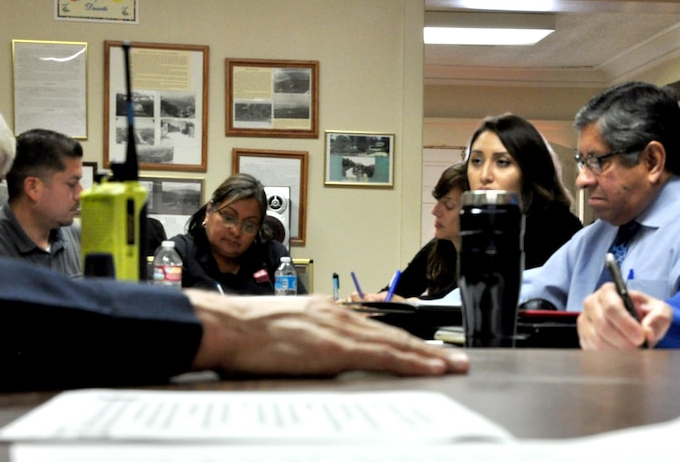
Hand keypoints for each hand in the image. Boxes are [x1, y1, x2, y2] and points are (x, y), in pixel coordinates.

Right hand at [185, 291, 468, 376]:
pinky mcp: (335, 347)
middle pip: (394, 334)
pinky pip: (383, 355)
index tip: (427, 351)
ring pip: (396, 343)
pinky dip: (410, 362)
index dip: (405, 341)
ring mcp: (339, 329)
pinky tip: (431, 369)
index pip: (376, 329)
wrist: (223, 325)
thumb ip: (307, 343)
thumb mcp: (283, 333)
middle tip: (457, 360)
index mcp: (326, 312)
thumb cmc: (241, 333)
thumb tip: (316, 359)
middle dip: (428, 349)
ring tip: (454, 366)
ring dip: (428, 356)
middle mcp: (338, 315)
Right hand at [577, 283, 671, 349]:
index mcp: (609, 291)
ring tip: (632, 353)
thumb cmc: (646, 314)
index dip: (626, 325)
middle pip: (603, 326)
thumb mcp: (660, 311)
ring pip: (596, 340)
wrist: (638, 324)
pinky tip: (621, 355)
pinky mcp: (583, 336)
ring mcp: (585, 320)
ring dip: (616, 351)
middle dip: (623, 341)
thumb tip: (648, 332)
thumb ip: (658, 319)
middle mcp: (592, 303)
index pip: (612, 308)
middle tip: (638, 349)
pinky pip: (591, 350)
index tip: (640, 337)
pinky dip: (608, 356)